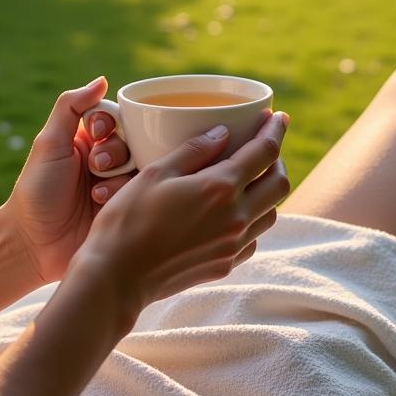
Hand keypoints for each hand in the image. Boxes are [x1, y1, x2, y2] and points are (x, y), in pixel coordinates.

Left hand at [3, 77, 135, 284]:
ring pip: (140, 165)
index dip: (110, 123)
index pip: (116, 117)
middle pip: (133, 140)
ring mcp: (119, 184)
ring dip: (118, 175)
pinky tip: (101, 205)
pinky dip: (121, 194)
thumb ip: (71, 107)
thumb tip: (102, 80)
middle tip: (96, 166)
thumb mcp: (49, 143)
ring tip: (96, 192)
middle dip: (115, 151)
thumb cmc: (36, 191)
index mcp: (89, 140)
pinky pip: (141, 191)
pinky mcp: (127, 207)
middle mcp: (107, 159)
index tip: (94, 133)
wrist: (33, 244)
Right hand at [72, 110, 290, 336]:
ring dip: (268, 191)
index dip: (275, 130)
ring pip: (271, 213)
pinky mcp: (225, 265)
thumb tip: (223, 132)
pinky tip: (234, 211)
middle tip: (264, 146)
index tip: (279, 116)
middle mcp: (235, 218)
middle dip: (277, 160)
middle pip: (279, 183)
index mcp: (220, 188)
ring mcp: (232, 245)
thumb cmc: (128, 220)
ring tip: (251, 178)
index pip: (264, 152)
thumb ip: (194, 149)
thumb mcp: (155, 173)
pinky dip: (254, 219)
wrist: (115, 279)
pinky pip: (254, 238)